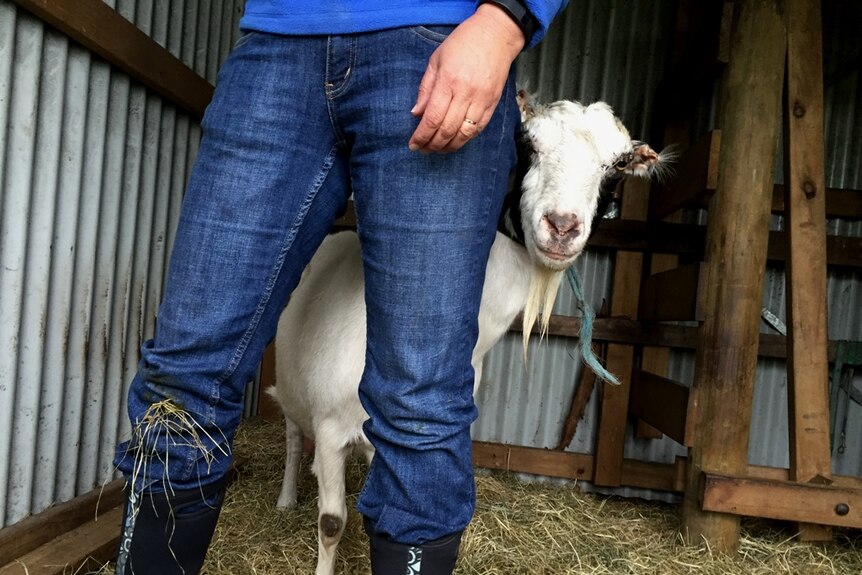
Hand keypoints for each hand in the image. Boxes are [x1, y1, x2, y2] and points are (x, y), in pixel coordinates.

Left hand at [408, 4, 524, 153]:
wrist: (496, 34)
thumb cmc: (462, 43)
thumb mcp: (436, 60)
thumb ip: (426, 88)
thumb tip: (416, 113)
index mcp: (449, 81)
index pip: (433, 118)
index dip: (422, 136)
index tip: (413, 144)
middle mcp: (466, 93)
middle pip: (447, 130)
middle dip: (433, 145)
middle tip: (423, 149)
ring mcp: (482, 100)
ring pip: (464, 134)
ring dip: (449, 146)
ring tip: (438, 149)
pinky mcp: (493, 103)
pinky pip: (478, 128)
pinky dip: (465, 139)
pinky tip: (455, 141)